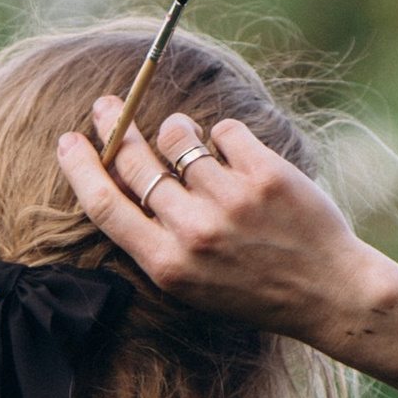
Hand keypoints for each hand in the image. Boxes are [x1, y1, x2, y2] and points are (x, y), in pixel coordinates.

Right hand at [56, 105, 380, 349]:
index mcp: (168, 266)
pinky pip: (224, 131)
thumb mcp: (193, 283)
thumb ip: (155, 237)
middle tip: (108, 105)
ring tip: (183, 136)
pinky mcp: (264, 174)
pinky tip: (238, 157)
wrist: (329, 292)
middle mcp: (194, 233)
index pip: (104, 206)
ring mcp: (229, 201)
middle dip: (114, 126)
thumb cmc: (255, 288)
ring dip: (176, 131)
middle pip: (134, 163)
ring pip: (177, 137)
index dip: (81, 168)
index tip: (68, 141)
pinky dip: (225, 137)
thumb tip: (119, 176)